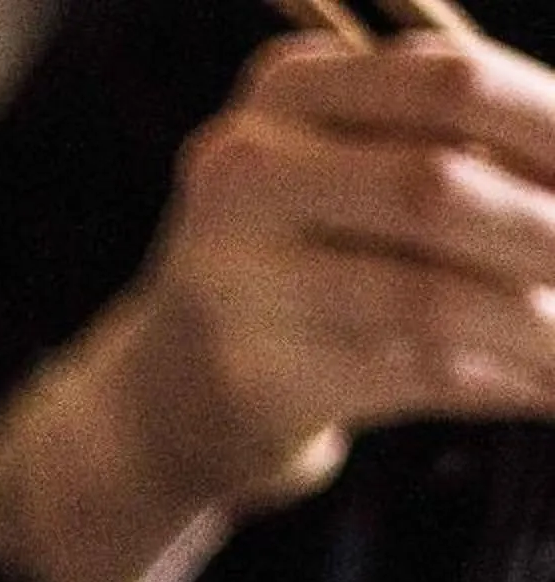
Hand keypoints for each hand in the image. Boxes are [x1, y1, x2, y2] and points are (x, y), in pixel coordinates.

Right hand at [117, 29, 554, 510]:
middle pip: (434, 188)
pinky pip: (415, 375)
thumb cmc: (314, 261)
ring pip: (431, 297)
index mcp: (284, 92)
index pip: (450, 82)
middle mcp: (241, 175)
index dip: (554, 128)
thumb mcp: (363, 171)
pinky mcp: (256, 381)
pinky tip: (547, 390)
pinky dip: (506, 383)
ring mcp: (235, 283)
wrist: (173, 390)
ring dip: (543, 329)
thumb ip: (467, 151)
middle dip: (552, 234)